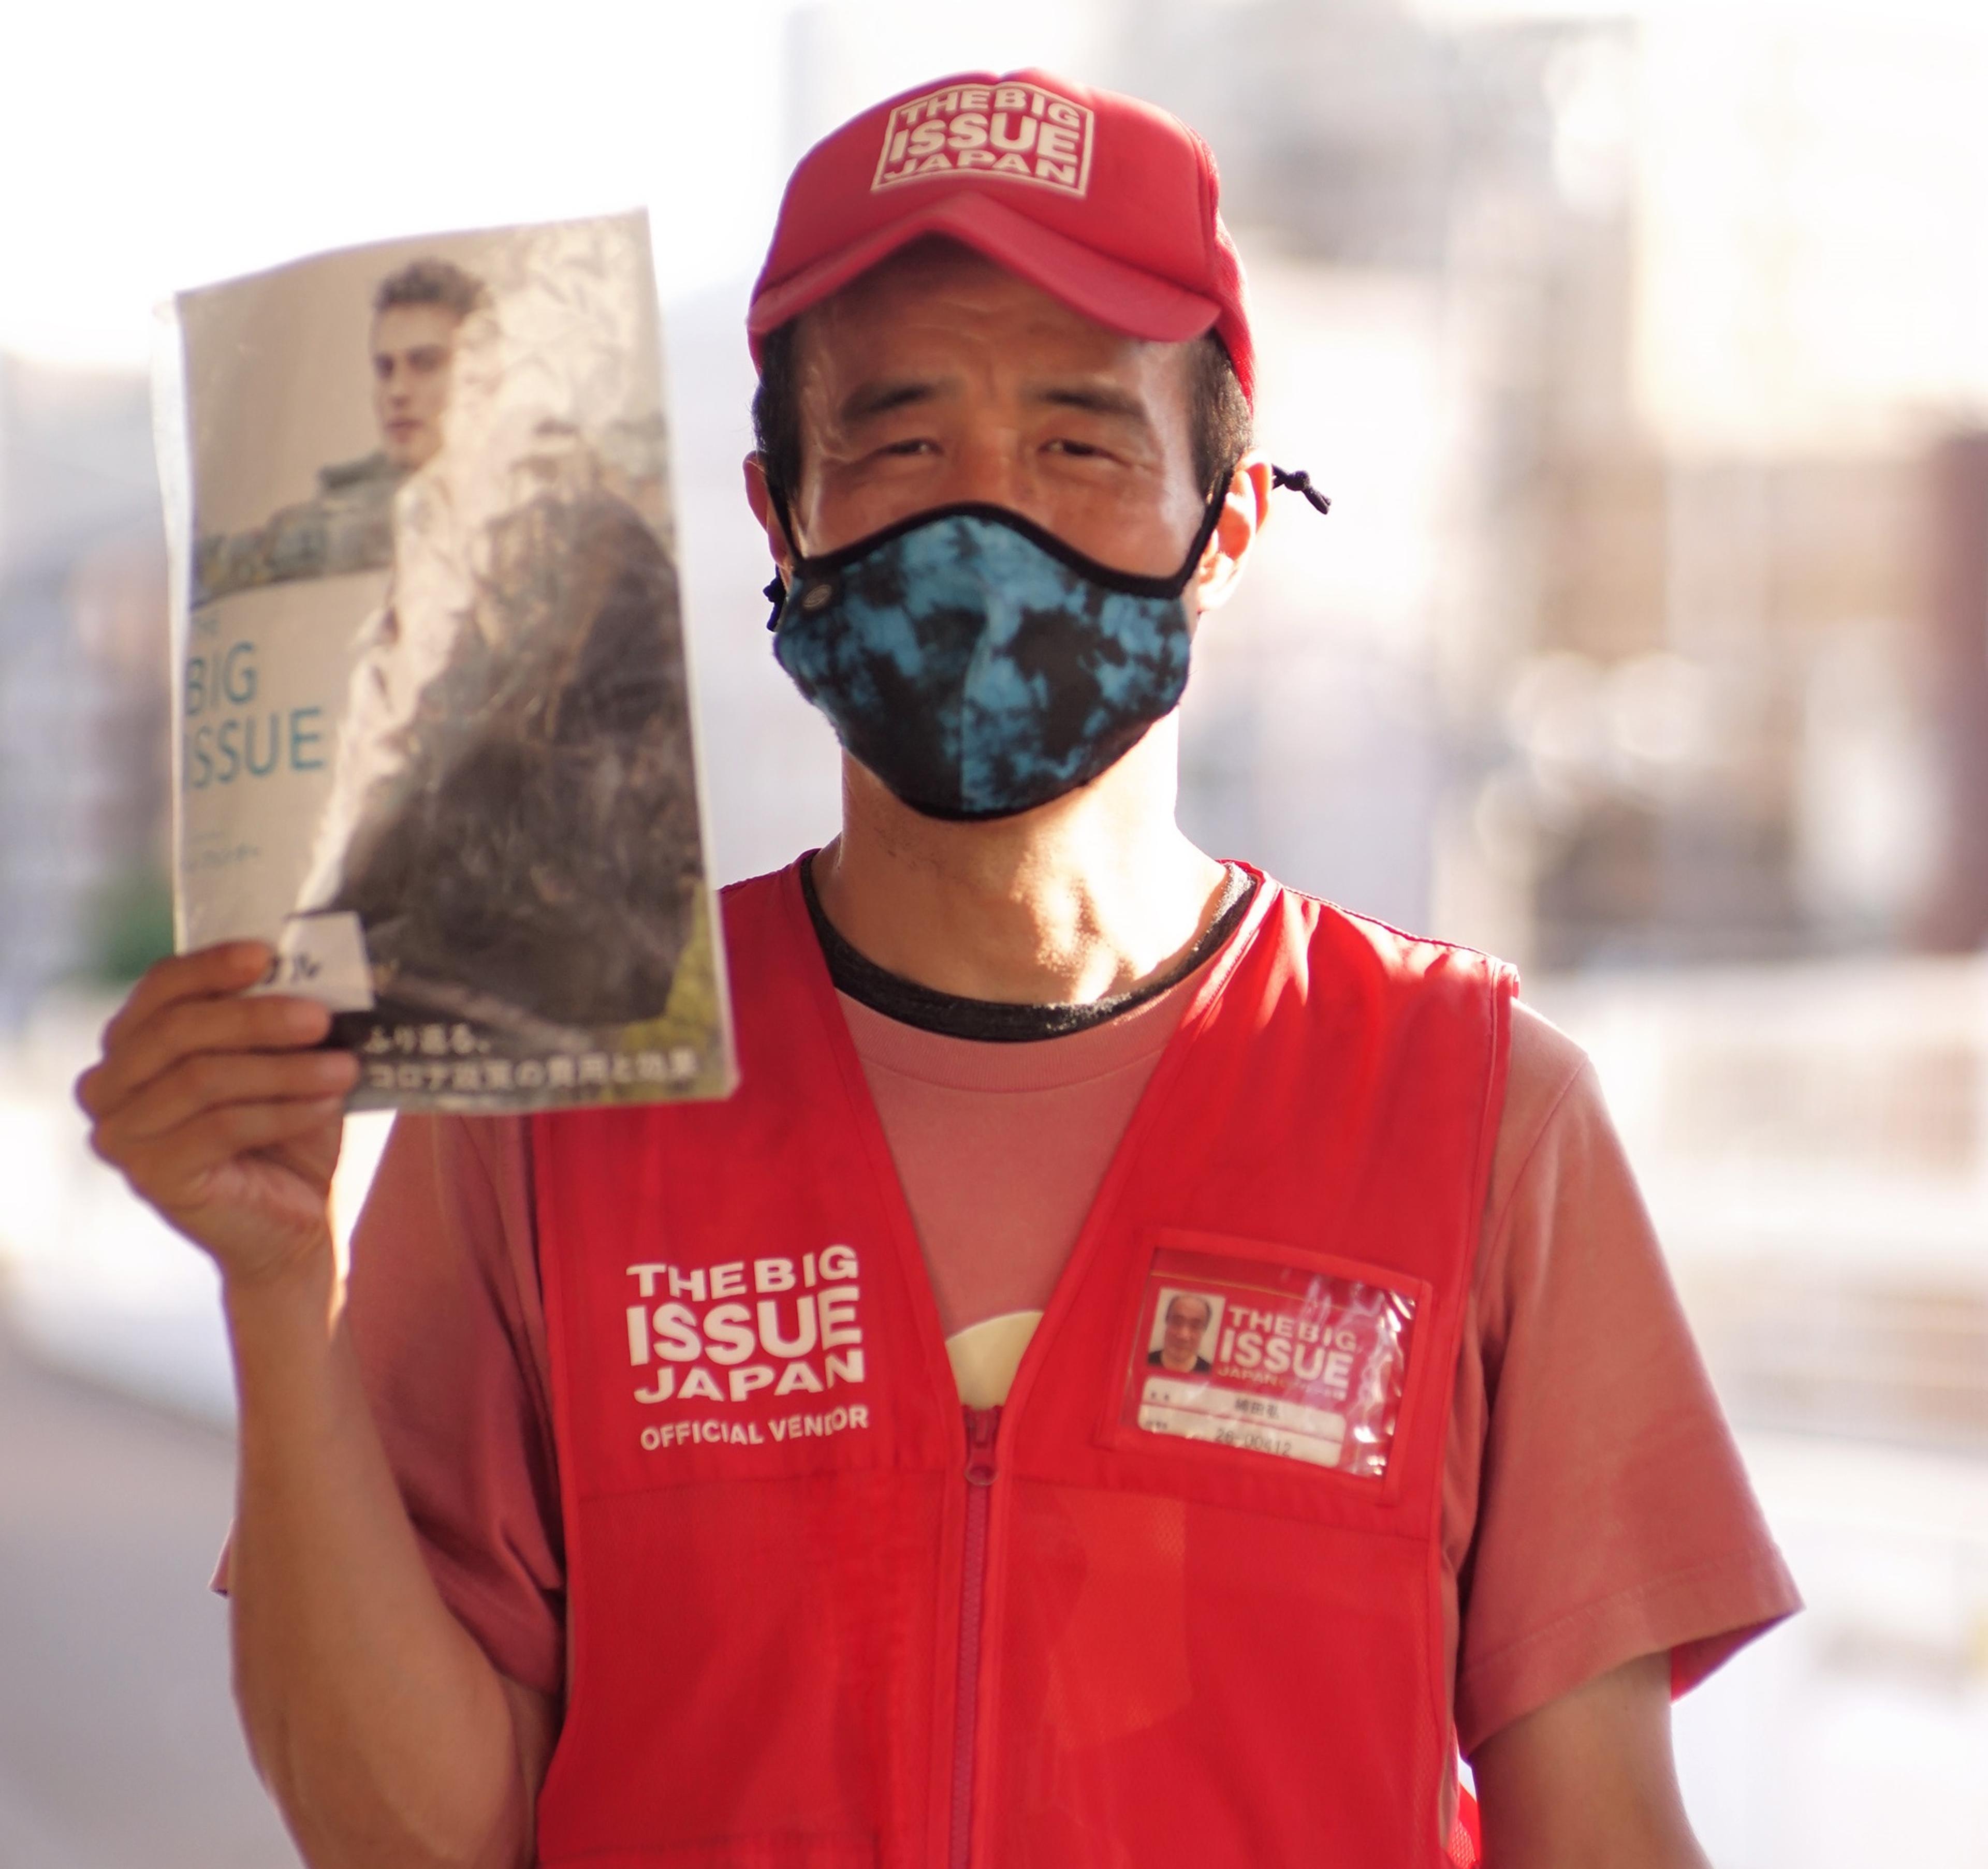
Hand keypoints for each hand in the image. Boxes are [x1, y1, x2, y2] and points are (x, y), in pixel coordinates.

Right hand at [75, 942, 360, 1290]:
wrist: (294, 1220)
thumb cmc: (289, 1131)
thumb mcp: (284, 1063)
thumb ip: (279, 1019)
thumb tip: (317, 969)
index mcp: (132, 1043)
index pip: (161, 987)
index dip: (210, 967)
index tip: (267, 954)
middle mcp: (108, 1086)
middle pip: (178, 1031)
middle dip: (256, 1019)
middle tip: (320, 1017)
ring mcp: (121, 1135)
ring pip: (202, 1079)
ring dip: (283, 1069)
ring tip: (344, 1067)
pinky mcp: (150, 1176)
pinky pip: (219, 1128)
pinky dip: (281, 1111)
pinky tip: (326, 1104)